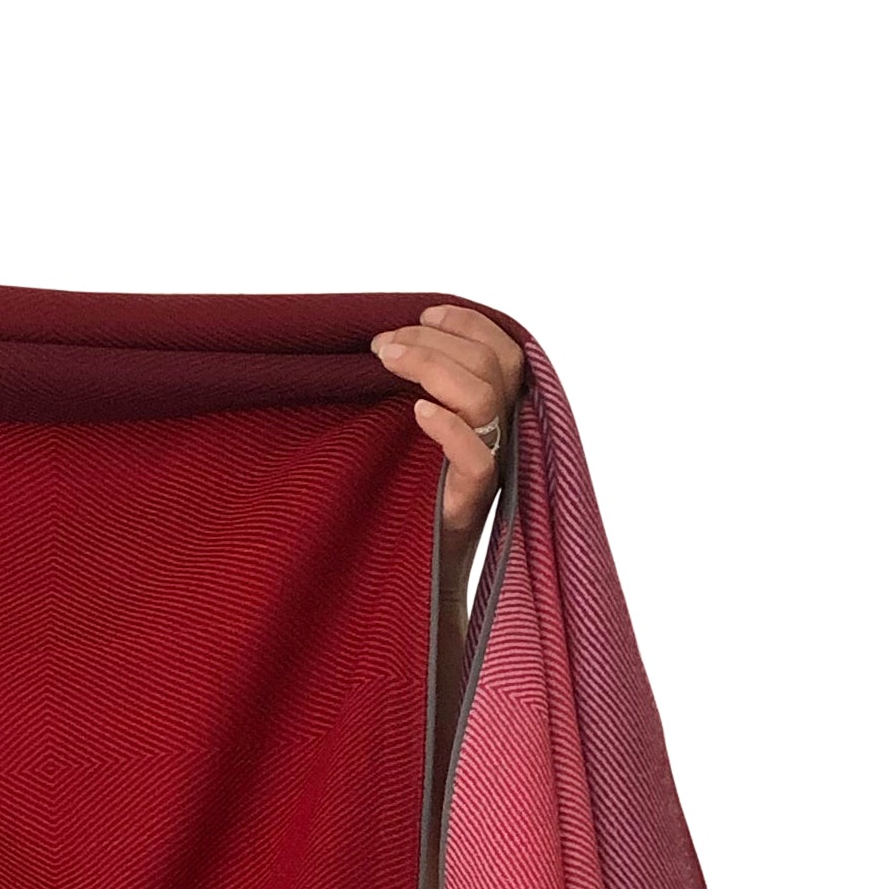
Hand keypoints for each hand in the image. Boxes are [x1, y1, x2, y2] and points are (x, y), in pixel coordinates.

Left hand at [370, 303, 524, 548]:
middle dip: (434, 340)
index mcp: (500, 417)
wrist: (422, 575)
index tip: (425, 313)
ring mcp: (493, 469)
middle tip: (384, 343)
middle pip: (490, 365)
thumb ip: (427, 398)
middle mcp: (504, 438)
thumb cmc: (417, 503)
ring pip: (482, 397)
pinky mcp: (473, 502)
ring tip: (386, 360)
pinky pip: (476, 457)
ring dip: (431, 365)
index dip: (469, 325)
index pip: (505, 353)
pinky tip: (418, 412)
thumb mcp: (423, 439)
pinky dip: (448, 426)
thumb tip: (390, 345)